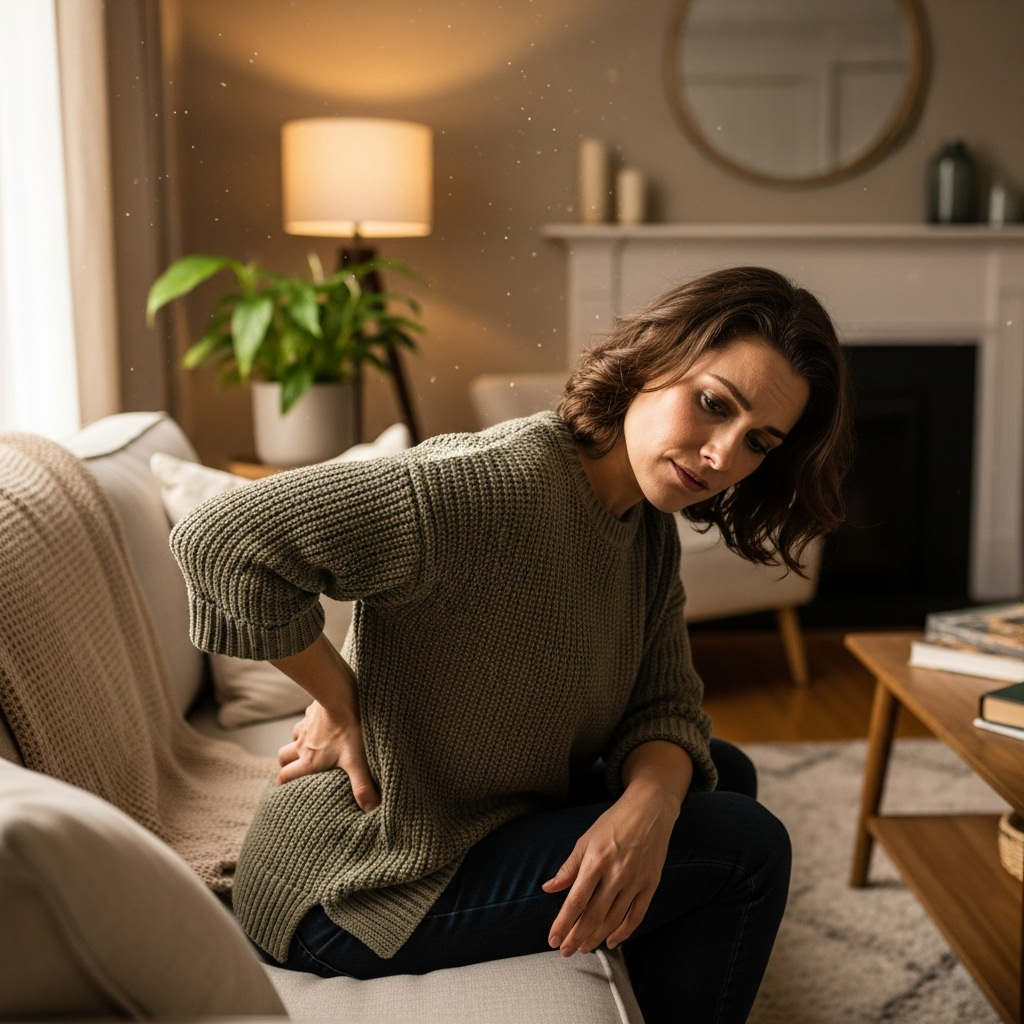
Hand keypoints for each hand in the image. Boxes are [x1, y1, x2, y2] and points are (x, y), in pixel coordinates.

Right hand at [270, 633, 379, 810]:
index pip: (286, 777)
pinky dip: (307, 726)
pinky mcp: (312, 711)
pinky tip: (319, 725)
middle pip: (282, 758)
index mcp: (309, 761)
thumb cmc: (350, 728)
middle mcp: (302, 745)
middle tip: (291, 772)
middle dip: (285, 766)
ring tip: (306, 750)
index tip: (281, 793)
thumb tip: (371, 810)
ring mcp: (305, 726)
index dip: (282, 786)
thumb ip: (362, 787)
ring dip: (296, 745)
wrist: (342, 694)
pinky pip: (304, 721)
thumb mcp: (357, 761)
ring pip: (292, 739)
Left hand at [542, 782, 677, 955]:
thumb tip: (549, 887)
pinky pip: (637, 916)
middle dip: (577, 937)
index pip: (576, 900)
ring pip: (614, 919)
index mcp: (596, 861)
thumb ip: (568, 867)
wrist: (649, 810)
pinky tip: (612, 941)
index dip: (564, 923)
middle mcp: (616, 874)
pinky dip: (624, 932)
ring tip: (583, 948)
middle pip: (594, 915)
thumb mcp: (586, 840)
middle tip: (565, 952)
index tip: (553, 939)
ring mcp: (635, 881)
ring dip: (597, 938)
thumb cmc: (613, 823)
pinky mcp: (650, 884)